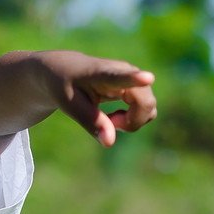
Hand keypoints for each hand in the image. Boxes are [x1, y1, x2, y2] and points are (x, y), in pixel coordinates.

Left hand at [37, 50, 156, 146]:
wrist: (65, 70)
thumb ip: (92, 123)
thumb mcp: (70, 106)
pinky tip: (114, 117)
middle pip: (146, 102)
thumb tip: (110, 143)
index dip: (136, 80)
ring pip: (149, 107)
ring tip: (109, 118)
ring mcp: (133, 77)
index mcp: (101, 73)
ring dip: (132, 121)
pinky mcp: (136, 85)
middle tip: (108, 123)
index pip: (120, 77)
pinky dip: (133, 119)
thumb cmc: (64, 86)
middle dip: (132, 122)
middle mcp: (124, 70)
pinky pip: (146, 109)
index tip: (148, 78)